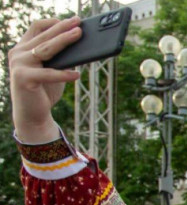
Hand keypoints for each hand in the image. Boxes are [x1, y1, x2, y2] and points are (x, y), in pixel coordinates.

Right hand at [9, 17, 81, 141]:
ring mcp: (18, 64)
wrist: (32, 115)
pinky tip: (77, 74)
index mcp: (23, 48)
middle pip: (44, 36)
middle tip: (79, 24)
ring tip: (79, 36)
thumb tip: (81, 45)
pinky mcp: (23, 78)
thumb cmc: (45, 91)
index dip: (54, 22)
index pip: (37, 27)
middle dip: (63, 28)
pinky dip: (64, 74)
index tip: (72, 21)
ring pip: (46, 49)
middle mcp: (18, 53)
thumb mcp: (54, 70)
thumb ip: (62, 58)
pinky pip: (48, 74)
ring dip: (64, 41)